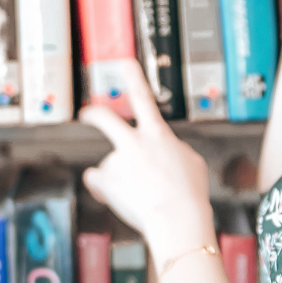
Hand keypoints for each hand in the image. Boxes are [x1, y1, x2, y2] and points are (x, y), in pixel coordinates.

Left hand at [80, 60, 218, 263]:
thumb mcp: (192, 163)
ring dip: (120, 176)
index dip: (133, 77)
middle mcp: (134, 143)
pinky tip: (108, 194)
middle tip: (89, 113)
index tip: (125, 64)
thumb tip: (160, 154)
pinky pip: (97, 180)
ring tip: (138, 193)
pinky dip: (101, 187)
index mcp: (157, 134)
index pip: (143, 97)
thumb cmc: (189, 194)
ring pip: (111, 164)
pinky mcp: (106, 180)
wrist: (177, 218)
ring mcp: (118, 161)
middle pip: (106, 119)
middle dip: (95, 114)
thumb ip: (173, 151)